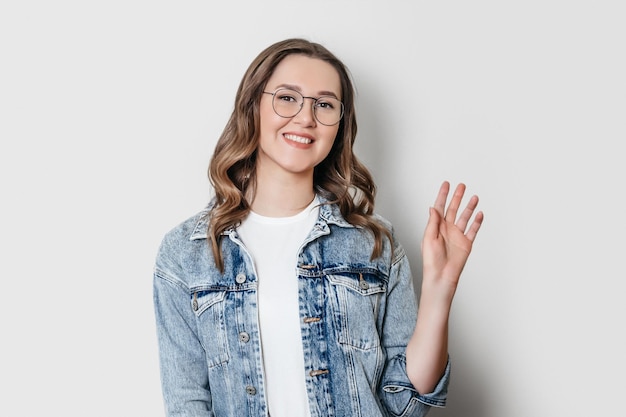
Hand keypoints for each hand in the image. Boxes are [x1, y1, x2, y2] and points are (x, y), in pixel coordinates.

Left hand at [421, 181, 483, 295]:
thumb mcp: (428, 239)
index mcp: (436, 227)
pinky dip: (477, 222)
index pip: (440, 207)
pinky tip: (480, 213)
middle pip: (453, 209)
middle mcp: (447, 229)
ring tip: (474, 197)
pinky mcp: (466, 243)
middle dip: (457, 197)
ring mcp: (457, 236)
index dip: (442, 195)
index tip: (446, 184)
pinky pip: (473, 230)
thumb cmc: (431, 260)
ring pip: (465, 217)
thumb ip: (432, 223)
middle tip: (461, 186)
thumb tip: (433, 208)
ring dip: (469, 207)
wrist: (441, 276)